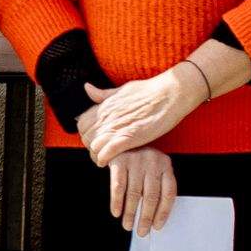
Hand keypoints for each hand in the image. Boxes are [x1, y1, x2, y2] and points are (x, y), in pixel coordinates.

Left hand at [79, 67, 204, 164]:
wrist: (169, 94)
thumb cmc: (148, 90)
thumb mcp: (121, 89)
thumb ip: (103, 94)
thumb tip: (87, 88)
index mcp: (104, 105)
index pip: (81, 124)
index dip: (86, 134)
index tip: (94, 140)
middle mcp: (107, 116)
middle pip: (86, 137)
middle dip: (90, 147)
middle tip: (100, 152)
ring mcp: (117, 126)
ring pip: (94, 147)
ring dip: (97, 155)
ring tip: (104, 159)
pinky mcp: (130, 137)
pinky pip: (107, 152)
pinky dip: (105, 159)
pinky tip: (108, 162)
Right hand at [102, 145, 178, 236]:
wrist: (118, 139)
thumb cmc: (138, 160)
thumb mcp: (152, 168)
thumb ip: (156, 186)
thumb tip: (154, 218)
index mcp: (165, 165)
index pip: (168, 193)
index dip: (163, 212)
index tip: (157, 227)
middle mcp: (153, 161)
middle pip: (151, 196)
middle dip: (146, 217)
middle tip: (142, 232)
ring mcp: (136, 160)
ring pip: (134, 193)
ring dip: (130, 213)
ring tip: (127, 225)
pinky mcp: (119, 160)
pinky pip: (118, 186)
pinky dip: (117, 201)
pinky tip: (116, 212)